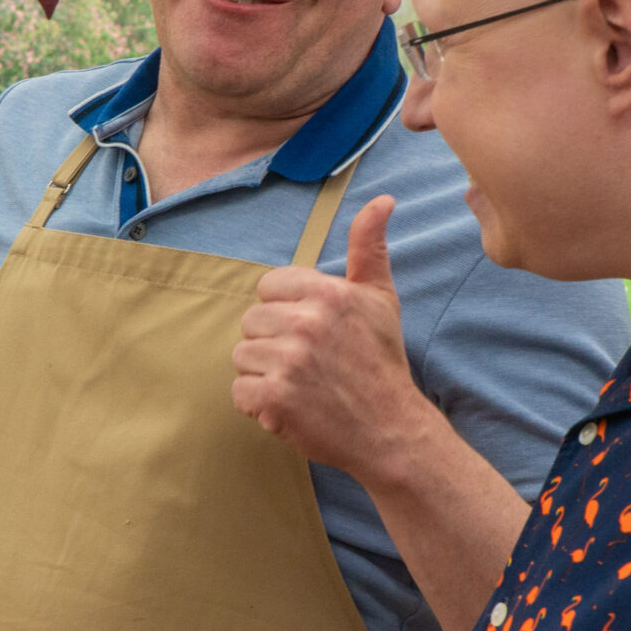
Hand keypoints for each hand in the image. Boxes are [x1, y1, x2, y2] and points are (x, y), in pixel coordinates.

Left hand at [231, 196, 433, 479]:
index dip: (285, 311)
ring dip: (264, 374)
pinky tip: (290, 406)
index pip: (269, 287)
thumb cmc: (382, 362)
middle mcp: (306, 323)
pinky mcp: (274, 399)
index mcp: (327, 294)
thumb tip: (382, 200)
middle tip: (310, 364)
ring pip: (242, 356)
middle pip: (252, 321)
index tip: (311, 333)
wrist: (391, 430)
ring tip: (301, 385)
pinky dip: (258, 404)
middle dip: (273, 343)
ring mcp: (288, 362)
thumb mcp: (380, 298)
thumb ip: (370, 247)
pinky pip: (240, 392)